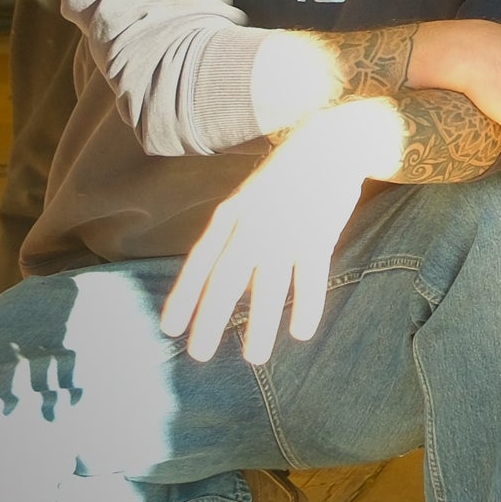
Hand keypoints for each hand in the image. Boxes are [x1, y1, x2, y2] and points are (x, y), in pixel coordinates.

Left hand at [163, 103, 399, 364]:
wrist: (331, 143)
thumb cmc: (285, 179)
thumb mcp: (248, 197)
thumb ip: (232, 233)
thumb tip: (214, 278)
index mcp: (230, 214)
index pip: (200, 262)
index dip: (183, 296)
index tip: (169, 329)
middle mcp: (253, 225)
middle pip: (226, 280)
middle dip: (210, 319)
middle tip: (199, 354)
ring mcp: (286, 231)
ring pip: (268, 287)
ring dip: (260, 325)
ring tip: (253, 358)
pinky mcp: (319, 235)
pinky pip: (311, 278)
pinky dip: (306, 306)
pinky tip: (300, 333)